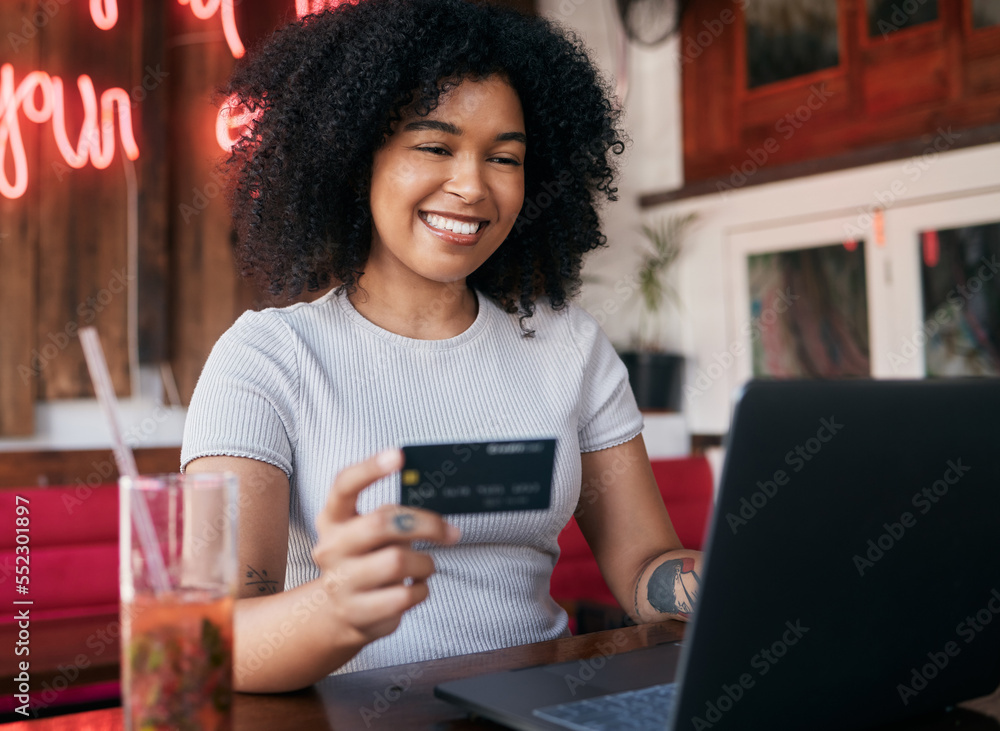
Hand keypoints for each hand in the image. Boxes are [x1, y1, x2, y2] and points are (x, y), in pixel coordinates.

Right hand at [312, 448, 460, 645]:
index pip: (344, 485)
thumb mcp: (366, 532)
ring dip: (425, 563)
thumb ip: (391, 517)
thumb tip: (438, 516)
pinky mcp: (358, 612)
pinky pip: (407, 595)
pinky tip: (414, 587)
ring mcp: (341, 582)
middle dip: (426, 524)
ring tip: (424, 565)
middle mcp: (331, 547)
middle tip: (449, 531)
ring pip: (399, 562)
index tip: (399, 455)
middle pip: (382, 523)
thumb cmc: (363, 560)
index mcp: (333, 519)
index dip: (370, 468)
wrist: (337, 612)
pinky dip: (422, 589)